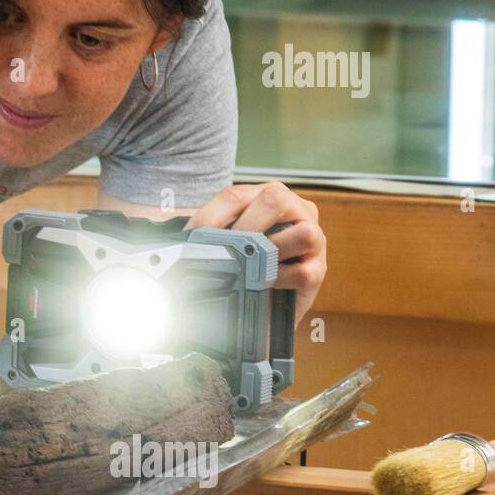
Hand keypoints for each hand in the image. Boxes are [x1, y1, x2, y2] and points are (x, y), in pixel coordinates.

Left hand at [182, 181, 325, 322]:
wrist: (267, 300)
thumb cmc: (245, 261)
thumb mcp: (227, 239)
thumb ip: (211, 233)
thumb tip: (175, 242)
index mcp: (266, 196)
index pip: (235, 195)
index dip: (210, 216)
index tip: (191, 238)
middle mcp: (294, 210)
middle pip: (274, 199)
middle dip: (244, 227)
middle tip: (225, 251)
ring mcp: (313, 238)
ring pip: (303, 232)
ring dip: (272, 251)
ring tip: (253, 266)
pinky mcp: (319, 269)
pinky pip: (304, 271)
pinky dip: (280, 280)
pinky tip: (267, 285)